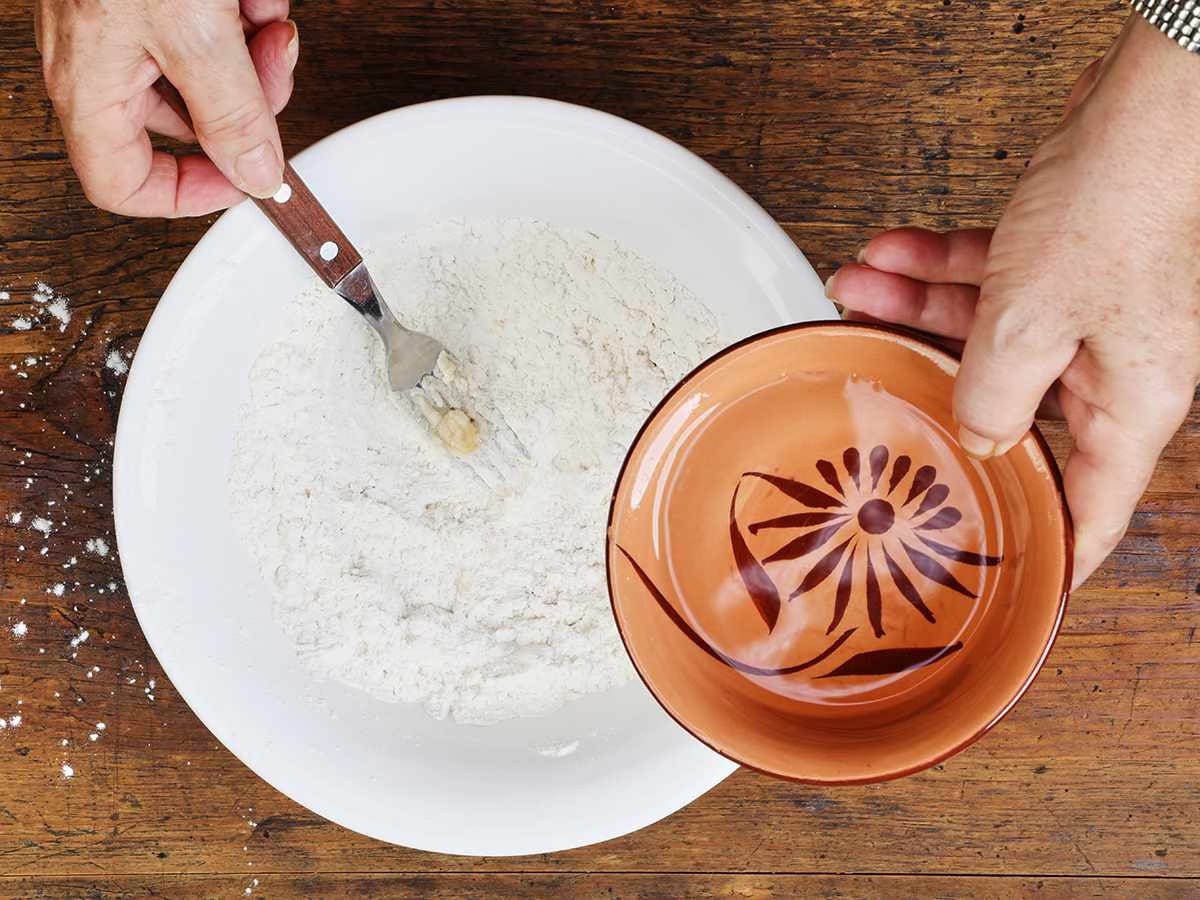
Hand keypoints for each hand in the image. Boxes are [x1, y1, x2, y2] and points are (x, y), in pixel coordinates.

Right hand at [36, 0, 298, 216]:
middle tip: (274, 65)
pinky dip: (243, 5)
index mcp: (91, 85)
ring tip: (263, 11)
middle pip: (185, 122)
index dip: (188, 196)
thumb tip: (258, 176)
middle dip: (246, 99)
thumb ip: (232, 112)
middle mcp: (100, 58)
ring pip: (207, 67)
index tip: (247, 178)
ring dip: (252, 46)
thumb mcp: (194, 30)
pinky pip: (210, 18)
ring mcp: (126, 20)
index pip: (122, 183)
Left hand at [825, 15, 1199, 589]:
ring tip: (857, 293)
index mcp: (1129, 404)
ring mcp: (1086, 313)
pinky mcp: (1064, 263)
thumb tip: (978, 437)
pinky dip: (937, 268)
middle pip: (1011, 410)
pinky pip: (989, 281)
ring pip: (986, 334)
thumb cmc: (1119, 207)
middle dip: (935, 390)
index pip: (1091, 508)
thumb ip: (991, 397)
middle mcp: (1111, 366)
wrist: (1145, 106)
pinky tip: (885, 255)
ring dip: (914, 310)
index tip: (1011, 583)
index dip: (1053, 553)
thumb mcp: (1030, 324)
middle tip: (877, 393)